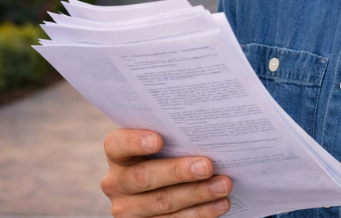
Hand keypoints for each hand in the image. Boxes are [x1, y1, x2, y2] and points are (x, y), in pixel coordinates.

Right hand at [101, 129, 232, 217]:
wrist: (169, 186)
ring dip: (197, 194)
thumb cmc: (172, 154)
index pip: (117, 145)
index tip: (157, 140)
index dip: (134, 142)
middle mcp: (117, 183)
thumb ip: (177, 137)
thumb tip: (210, 131)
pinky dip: (201, 212)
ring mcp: (129, 208)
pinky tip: (220, 204)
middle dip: (178, 171)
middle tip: (207, 166)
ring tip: (223, 185)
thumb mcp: (168, 145)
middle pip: (143, 177)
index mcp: (118, 155)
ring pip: (162, 202)